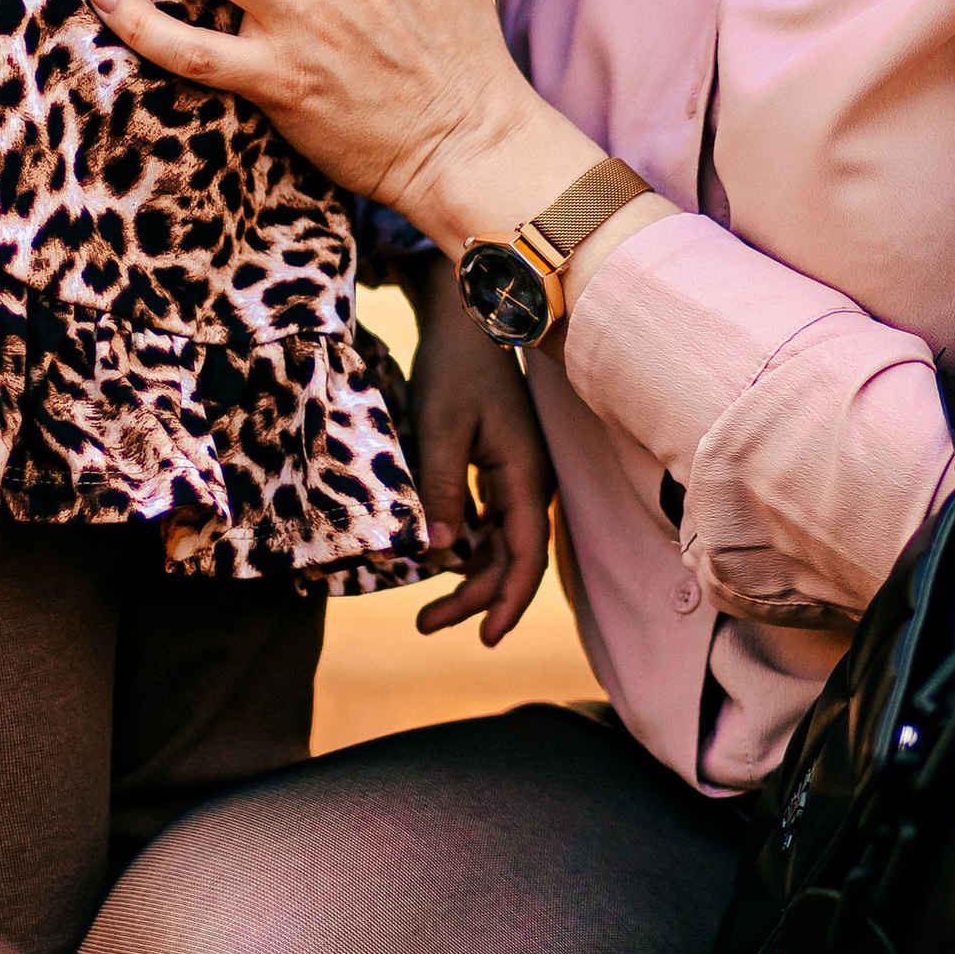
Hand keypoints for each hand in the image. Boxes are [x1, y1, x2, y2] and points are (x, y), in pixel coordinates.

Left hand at [402, 255, 552, 644]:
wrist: (468, 316)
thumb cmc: (455, 367)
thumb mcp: (441, 429)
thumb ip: (441, 491)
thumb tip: (439, 554)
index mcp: (525, 476)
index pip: (524, 557)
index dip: (507, 602)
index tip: (484, 637)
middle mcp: (529, 483)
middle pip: (510, 560)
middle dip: (475, 598)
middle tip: (425, 624)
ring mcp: (516, 476)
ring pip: (499, 545)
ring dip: (469, 577)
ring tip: (426, 608)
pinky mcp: (500, 467)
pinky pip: (489, 523)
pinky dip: (466, 548)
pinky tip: (439, 561)